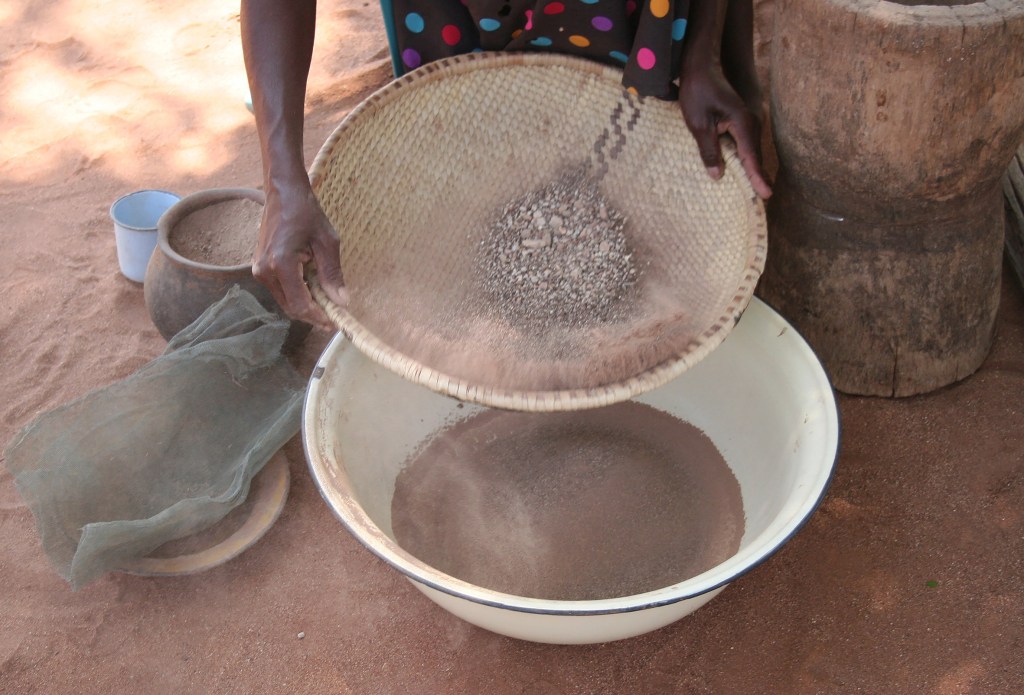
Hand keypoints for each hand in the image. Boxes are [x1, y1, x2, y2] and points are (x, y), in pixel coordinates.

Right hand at [252, 184, 347, 329]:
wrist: (283, 193)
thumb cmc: (307, 212)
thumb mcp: (327, 242)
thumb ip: (333, 274)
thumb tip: (342, 302)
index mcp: (281, 264)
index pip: (300, 304)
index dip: (318, 317)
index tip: (335, 322)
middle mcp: (265, 270)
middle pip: (291, 307)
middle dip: (313, 314)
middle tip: (334, 315)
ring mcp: (259, 270)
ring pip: (285, 301)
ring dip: (305, 304)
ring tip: (326, 299)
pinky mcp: (259, 268)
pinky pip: (280, 290)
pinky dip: (297, 293)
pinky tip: (312, 287)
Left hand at [678, 64, 771, 199]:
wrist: (701, 65)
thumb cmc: (697, 91)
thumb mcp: (698, 124)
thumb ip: (709, 150)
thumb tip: (718, 176)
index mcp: (742, 123)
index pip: (750, 156)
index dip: (757, 177)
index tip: (766, 194)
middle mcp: (750, 123)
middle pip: (754, 155)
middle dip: (758, 177)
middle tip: (764, 199)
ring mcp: (747, 121)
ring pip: (750, 150)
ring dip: (752, 168)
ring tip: (758, 190)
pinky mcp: (740, 120)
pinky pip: (745, 144)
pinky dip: (745, 158)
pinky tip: (744, 170)